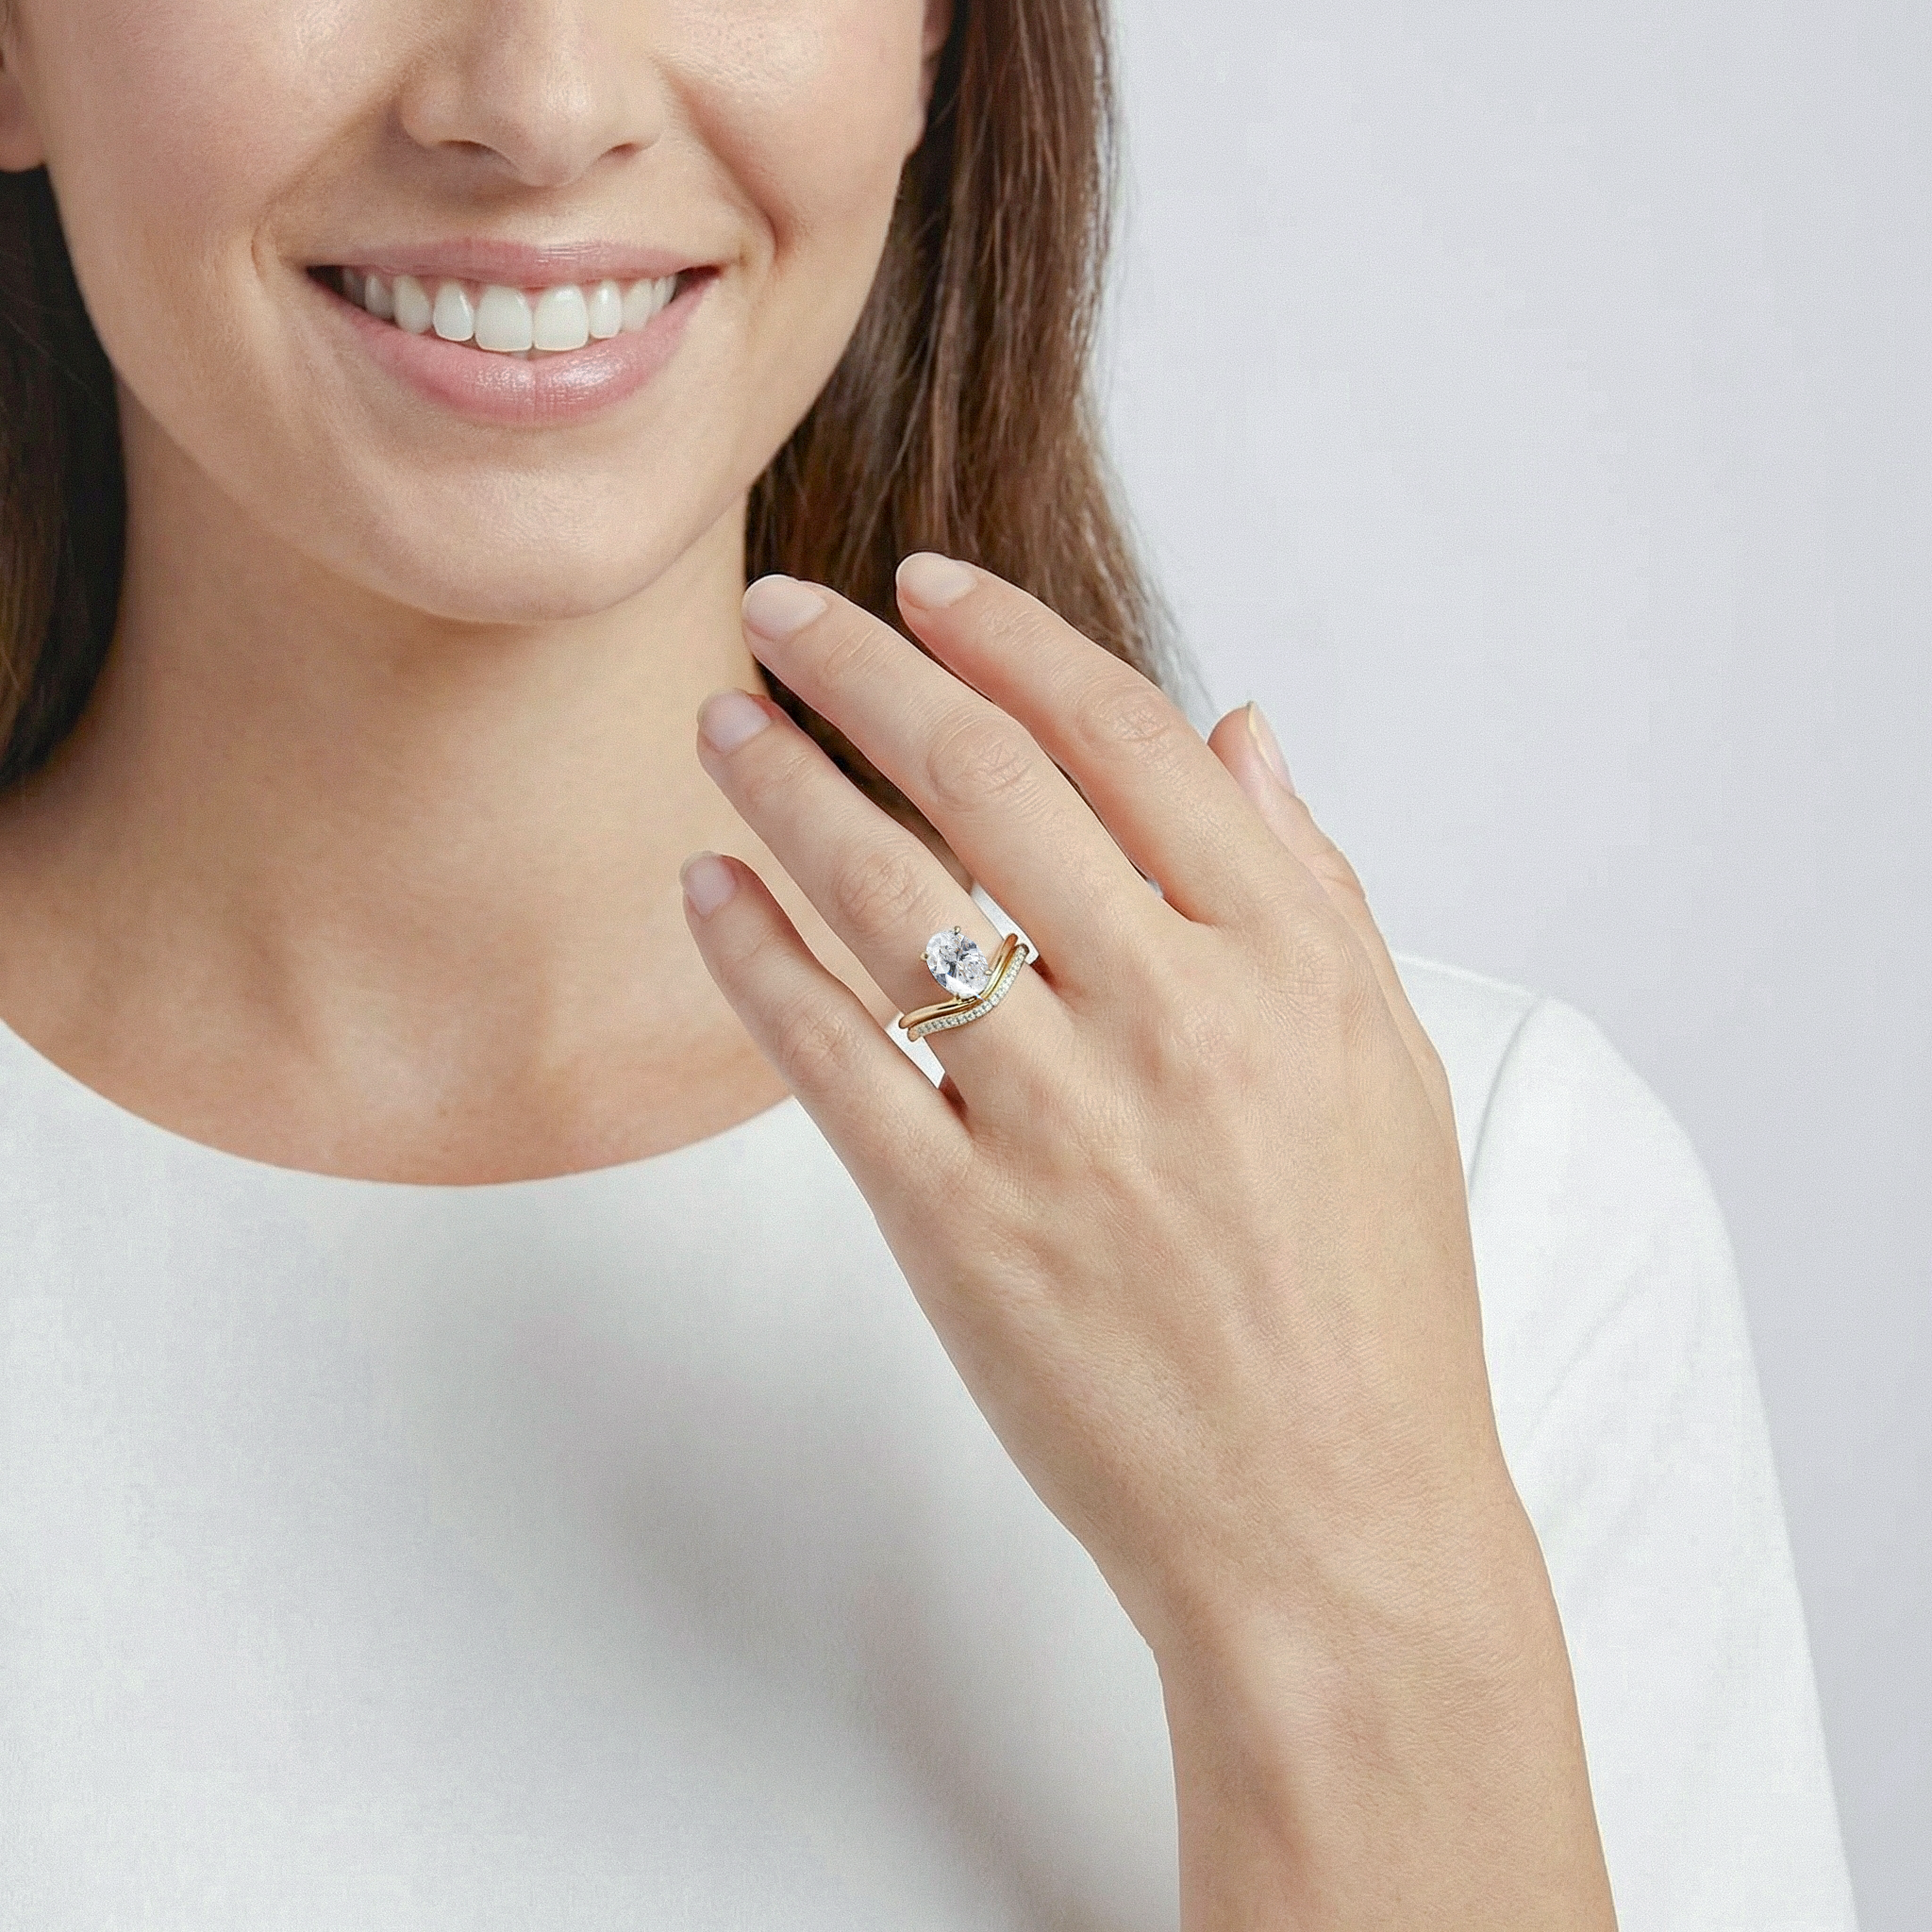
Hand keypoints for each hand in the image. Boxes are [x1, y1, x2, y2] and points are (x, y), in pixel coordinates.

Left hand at [681, 554, 1614, 1928]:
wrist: (1334, 1523)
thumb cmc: (1374, 1294)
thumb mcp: (1392, 1066)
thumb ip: (1314, 883)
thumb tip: (1237, 725)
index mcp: (1288, 960)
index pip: (1124, 735)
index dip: (1009, 638)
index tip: (928, 586)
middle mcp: (1173, 1017)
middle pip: (985, 780)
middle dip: (862, 668)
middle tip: (780, 608)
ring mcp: (1061, 1124)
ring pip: (886, 897)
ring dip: (784, 785)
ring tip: (720, 722)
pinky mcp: (963, 1231)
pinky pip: (831, 1060)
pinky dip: (756, 959)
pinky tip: (708, 888)